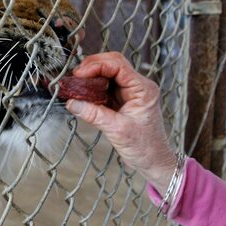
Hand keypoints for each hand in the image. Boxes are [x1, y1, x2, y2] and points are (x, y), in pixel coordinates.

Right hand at [65, 52, 177, 191]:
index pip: (118, 65)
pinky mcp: (123, 100)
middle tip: (75, 77)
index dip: (96, 65)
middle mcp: (138, 86)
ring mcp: (131, 92)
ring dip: (92, 77)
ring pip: (108, 74)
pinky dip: (93, 88)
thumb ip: (94, 114)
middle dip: (92, 67)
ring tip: (76, 84)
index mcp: (143, 89)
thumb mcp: (117, 130)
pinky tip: (83, 94)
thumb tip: (72, 103)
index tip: (79, 74)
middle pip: (113, 64)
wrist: (154, 161)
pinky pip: (106, 87)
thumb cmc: (144, 147)